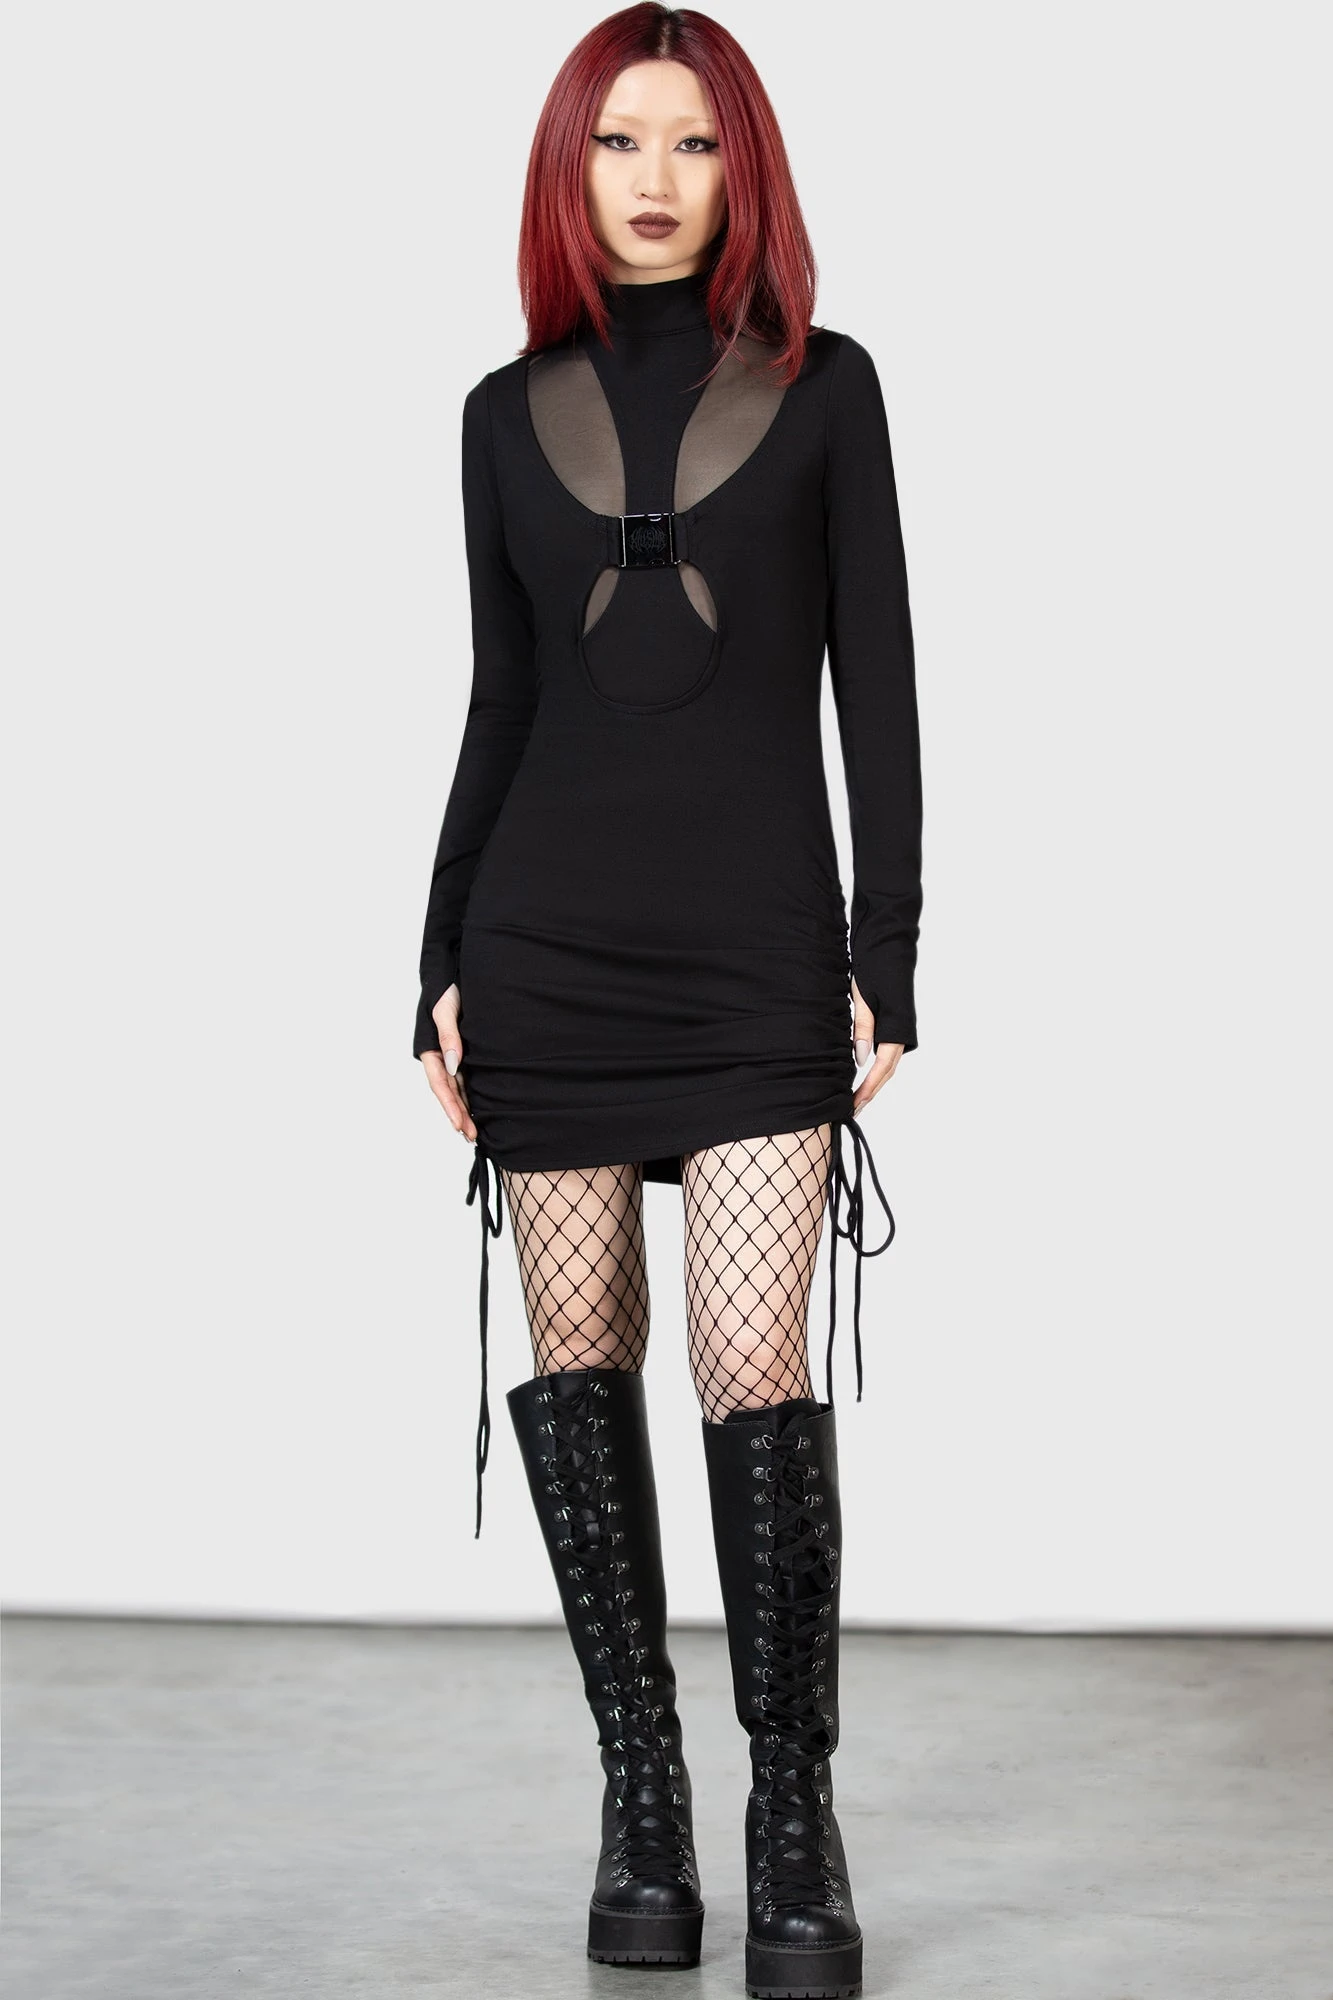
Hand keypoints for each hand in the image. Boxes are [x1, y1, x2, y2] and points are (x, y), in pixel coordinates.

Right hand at [420, 983, 476, 1141]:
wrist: (454, 971)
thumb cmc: (448, 988)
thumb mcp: (445, 1009)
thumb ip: (449, 1036)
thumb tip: (454, 1065)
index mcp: (430, 1048)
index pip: (440, 1084)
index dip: (449, 1105)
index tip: (460, 1124)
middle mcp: (439, 1055)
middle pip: (448, 1091)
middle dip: (458, 1114)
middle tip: (471, 1136)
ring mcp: (451, 1055)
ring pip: (457, 1087)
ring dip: (464, 1109)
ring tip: (473, 1132)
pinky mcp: (464, 1051)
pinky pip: (466, 1077)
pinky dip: (470, 1094)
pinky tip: (480, 1107)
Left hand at [850, 975, 903, 1113]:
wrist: (888, 944)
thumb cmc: (875, 967)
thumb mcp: (863, 996)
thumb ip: (863, 1028)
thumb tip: (860, 1060)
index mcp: (896, 1027)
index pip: (882, 1067)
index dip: (869, 1088)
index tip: (855, 1105)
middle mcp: (901, 1031)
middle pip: (887, 1070)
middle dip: (871, 1091)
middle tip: (852, 1110)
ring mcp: (899, 1027)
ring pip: (887, 1062)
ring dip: (874, 1081)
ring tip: (856, 1097)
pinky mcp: (894, 1022)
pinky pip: (886, 1050)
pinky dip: (875, 1065)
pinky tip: (862, 1072)